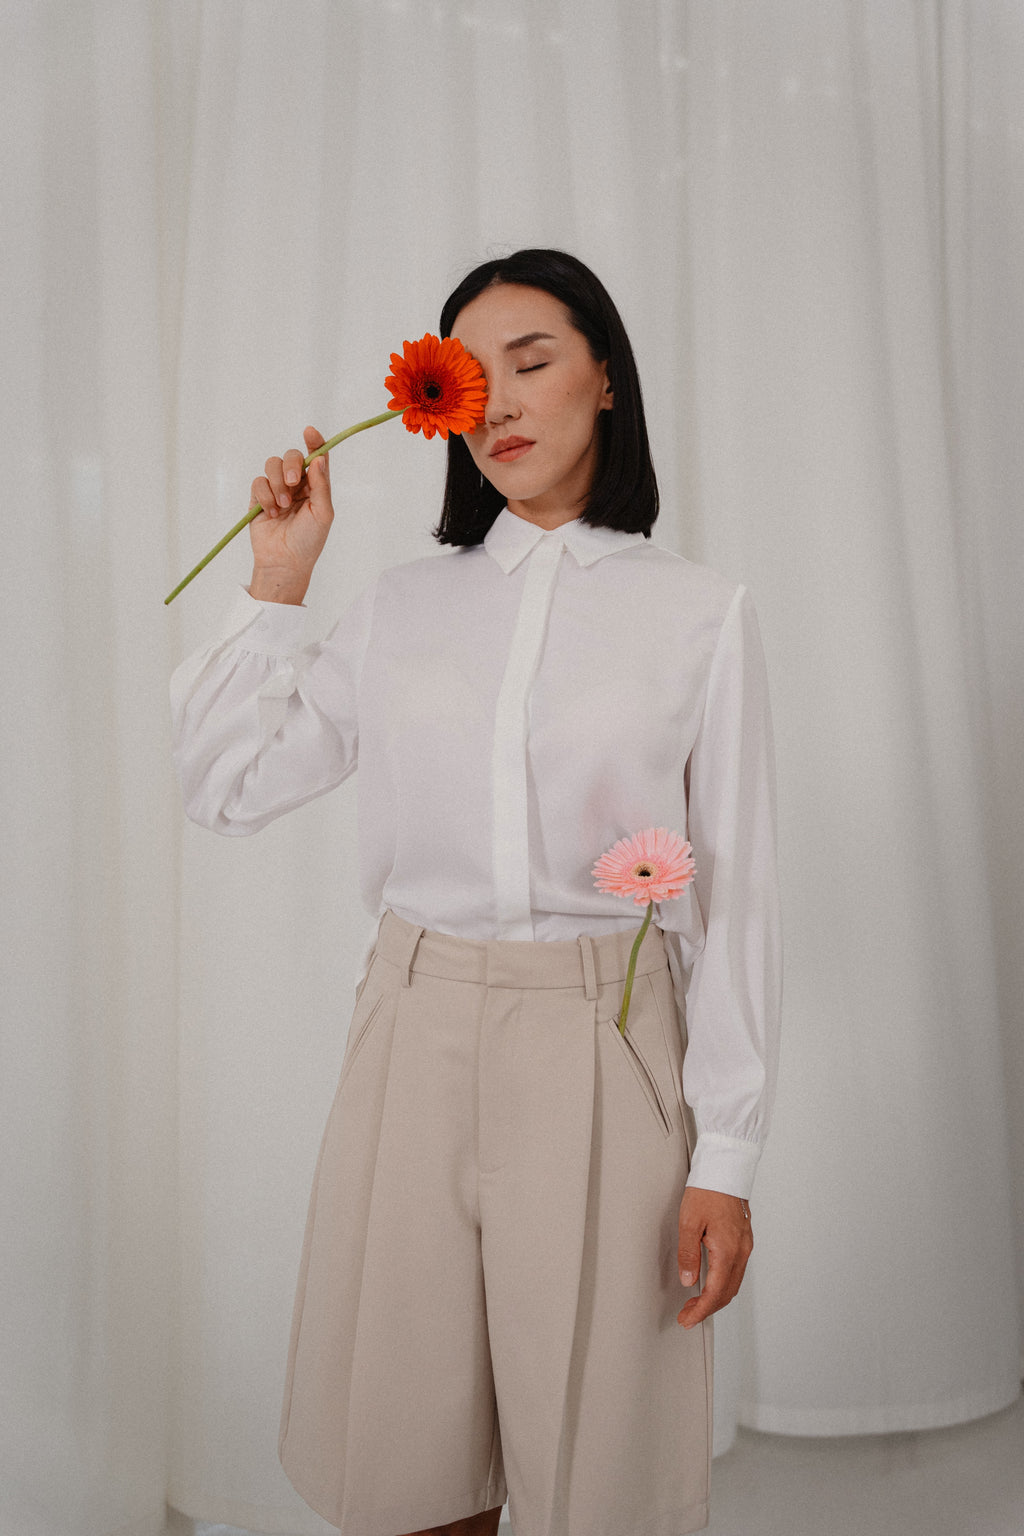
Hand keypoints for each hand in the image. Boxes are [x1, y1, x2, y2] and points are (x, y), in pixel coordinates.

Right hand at [248, 426, 334, 603]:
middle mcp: (297, 485)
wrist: (284, 562)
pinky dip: (265, 496)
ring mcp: (276, 490)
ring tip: (283, 506)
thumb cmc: (308, 541)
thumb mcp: (322, 513)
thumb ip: (321, 485)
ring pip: (272, 465)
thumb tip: (319, 458)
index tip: (309, 432)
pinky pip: (258, 482)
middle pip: (291, 456)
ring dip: (277, 483)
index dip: (314, 441)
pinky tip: (271, 513)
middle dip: (291, 465)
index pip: (316, 457)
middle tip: (293, 483)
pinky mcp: (259, 498)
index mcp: (316, 486)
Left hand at [677, 1185, 752, 1327]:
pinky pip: (736, 1270)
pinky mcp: (744, 1239)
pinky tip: (710, 1282)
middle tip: (687, 1315)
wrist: (725, 1167)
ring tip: (695, 1302)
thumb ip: (688, 1254)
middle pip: (727, 1293)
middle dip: (707, 1308)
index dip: (700, 1311)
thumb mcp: (689, 1222)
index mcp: (728, 1251)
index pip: (715, 1293)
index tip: (687, 1320)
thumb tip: (688, 1280)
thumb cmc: (707, 1190)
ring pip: (733, 1283)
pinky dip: (723, 1283)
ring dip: (715, 1297)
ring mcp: (745, 1245)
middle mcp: (741, 1251)